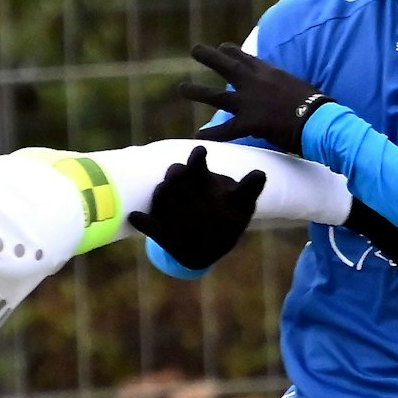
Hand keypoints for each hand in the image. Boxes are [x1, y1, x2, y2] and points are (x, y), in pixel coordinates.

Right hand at [127, 144, 265, 273]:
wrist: (210, 246)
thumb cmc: (229, 218)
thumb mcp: (242, 204)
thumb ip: (250, 189)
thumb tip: (261, 173)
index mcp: (201, 179)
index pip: (197, 165)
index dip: (197, 158)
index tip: (200, 151)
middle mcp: (181, 189)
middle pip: (175, 175)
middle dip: (176, 174)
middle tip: (178, 174)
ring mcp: (168, 208)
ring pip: (161, 194)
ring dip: (162, 193)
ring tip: (165, 192)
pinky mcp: (158, 229)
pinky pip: (146, 223)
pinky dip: (141, 220)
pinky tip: (136, 217)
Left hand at [175, 42, 334, 154]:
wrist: (319, 119)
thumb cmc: (318, 106)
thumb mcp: (302, 87)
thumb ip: (289, 88)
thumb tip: (294, 92)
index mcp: (271, 73)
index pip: (248, 59)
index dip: (233, 53)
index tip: (223, 46)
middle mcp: (257, 83)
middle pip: (228, 66)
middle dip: (210, 57)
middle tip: (195, 50)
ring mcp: (251, 102)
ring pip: (218, 95)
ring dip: (198, 91)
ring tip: (182, 88)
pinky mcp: (250, 122)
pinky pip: (226, 130)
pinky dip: (211, 133)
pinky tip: (197, 135)